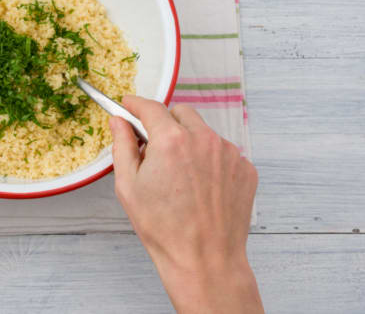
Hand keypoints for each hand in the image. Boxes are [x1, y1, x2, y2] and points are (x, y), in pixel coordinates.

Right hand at [110, 96, 261, 313]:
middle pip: (180, 113)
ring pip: (203, 132)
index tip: (128, 105)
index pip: (151, 107)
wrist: (204, 260)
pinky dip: (209, 161)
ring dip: (189, 142)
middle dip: (165, 123)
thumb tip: (119, 122)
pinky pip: (222, 152)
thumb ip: (122, 146)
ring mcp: (229, 154)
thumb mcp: (128, 186)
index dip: (136, 105)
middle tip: (154, 148)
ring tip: (180, 176)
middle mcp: (204, 140)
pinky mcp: (245, 169)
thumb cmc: (164, 228)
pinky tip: (200, 187)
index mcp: (171, 141)